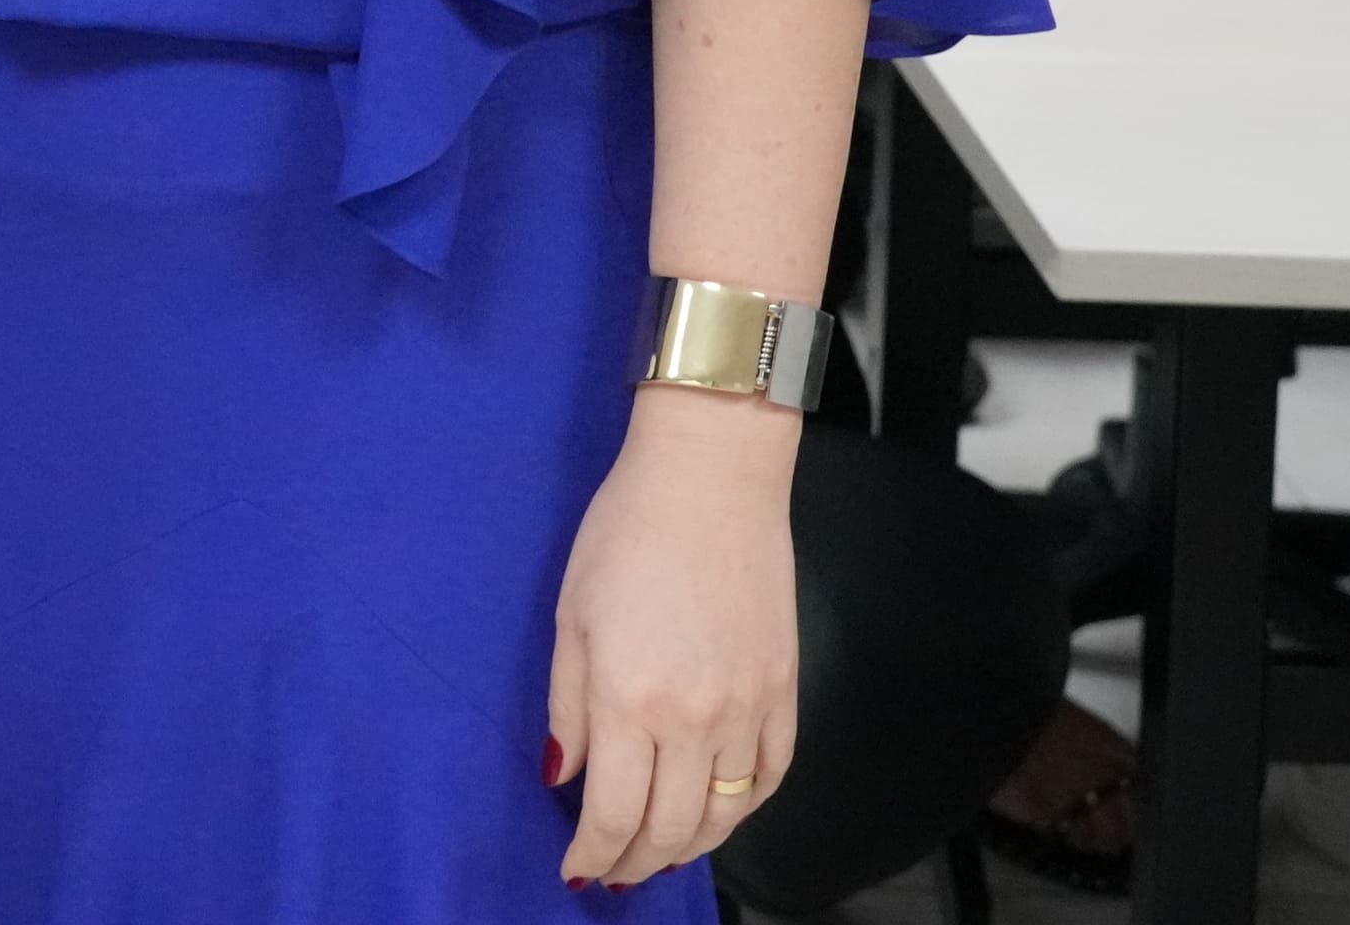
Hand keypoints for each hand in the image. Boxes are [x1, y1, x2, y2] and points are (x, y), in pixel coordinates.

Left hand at [553, 392, 804, 889]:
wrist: (711, 478)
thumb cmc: (625, 533)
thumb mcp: (570, 616)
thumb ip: (566, 707)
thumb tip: (564, 777)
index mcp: (627, 698)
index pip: (612, 811)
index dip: (593, 853)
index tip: (577, 868)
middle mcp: (692, 717)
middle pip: (670, 827)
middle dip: (636, 861)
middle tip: (615, 870)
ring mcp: (747, 707)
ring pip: (726, 813)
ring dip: (690, 846)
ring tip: (662, 851)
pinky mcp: (785, 690)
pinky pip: (770, 774)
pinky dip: (745, 806)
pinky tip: (721, 810)